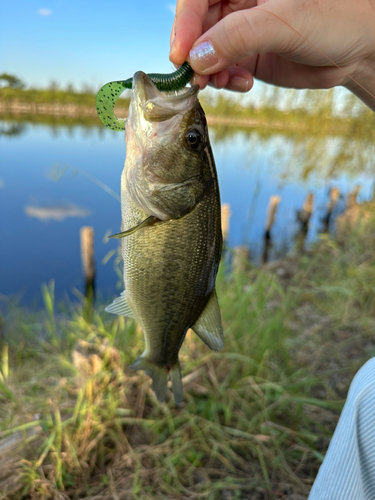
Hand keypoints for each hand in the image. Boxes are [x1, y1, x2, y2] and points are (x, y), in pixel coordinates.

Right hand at [169, 0, 374, 109]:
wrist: (358, 48)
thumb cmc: (334, 18)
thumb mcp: (284, 22)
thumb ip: (238, 37)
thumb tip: (197, 59)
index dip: (186, 23)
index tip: (181, 55)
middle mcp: (238, 3)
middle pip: (197, 26)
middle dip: (194, 54)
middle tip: (197, 79)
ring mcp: (241, 31)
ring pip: (206, 52)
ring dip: (208, 72)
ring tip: (222, 84)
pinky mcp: (247, 55)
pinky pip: (222, 70)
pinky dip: (225, 81)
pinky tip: (242, 84)